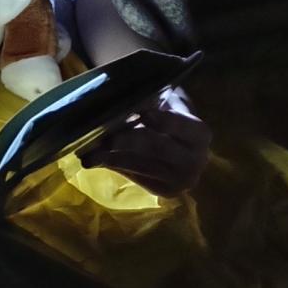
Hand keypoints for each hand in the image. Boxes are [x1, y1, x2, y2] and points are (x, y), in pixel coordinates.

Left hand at [78, 87, 210, 196]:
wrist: (169, 133)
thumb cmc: (163, 107)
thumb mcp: (162, 96)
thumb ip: (149, 97)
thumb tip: (125, 97)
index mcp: (200, 134)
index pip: (184, 127)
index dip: (165, 121)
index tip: (144, 114)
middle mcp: (196, 161)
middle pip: (159, 148)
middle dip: (131, 141)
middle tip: (107, 138)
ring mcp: (180, 180)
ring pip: (142, 166)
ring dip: (112, 157)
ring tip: (88, 151)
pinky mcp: (162, 191)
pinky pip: (133, 176)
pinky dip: (111, 165)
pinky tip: (91, 158)